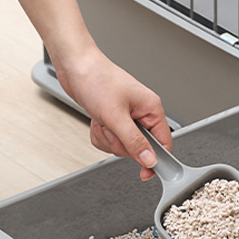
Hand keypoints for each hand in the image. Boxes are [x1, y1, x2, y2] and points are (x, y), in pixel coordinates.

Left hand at [55, 48, 172, 180]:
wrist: (75, 66)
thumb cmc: (96, 79)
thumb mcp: (116, 116)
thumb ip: (134, 141)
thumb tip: (149, 160)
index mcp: (151, 109)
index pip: (164, 143)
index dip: (155, 160)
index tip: (145, 173)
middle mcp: (142, 113)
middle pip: (140, 148)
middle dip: (120, 143)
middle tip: (112, 128)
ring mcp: (127, 117)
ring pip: (123, 146)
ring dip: (108, 138)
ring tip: (103, 119)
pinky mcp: (114, 119)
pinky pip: (111, 140)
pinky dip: (101, 134)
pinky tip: (97, 120)